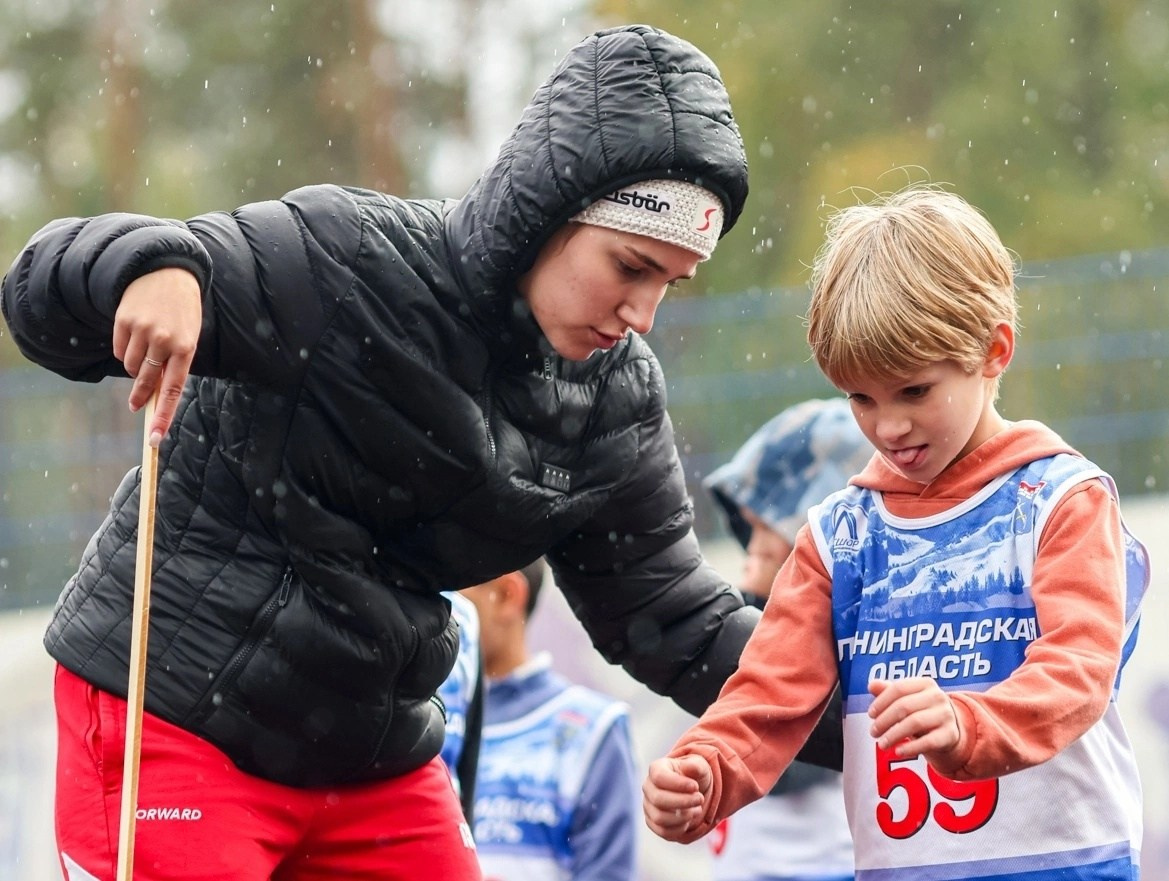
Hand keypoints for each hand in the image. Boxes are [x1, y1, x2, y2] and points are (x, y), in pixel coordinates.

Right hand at [113, 267, 201, 446]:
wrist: (167, 272)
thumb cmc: (183, 311)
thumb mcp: (189, 336)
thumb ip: (176, 363)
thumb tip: (156, 394)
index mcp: (186, 348)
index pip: (173, 390)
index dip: (163, 416)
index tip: (155, 438)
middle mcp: (164, 340)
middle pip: (146, 382)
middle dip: (140, 397)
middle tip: (135, 405)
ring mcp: (143, 330)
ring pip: (131, 367)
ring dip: (135, 366)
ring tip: (146, 349)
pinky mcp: (124, 321)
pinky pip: (119, 350)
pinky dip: (125, 350)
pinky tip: (135, 336)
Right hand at [642, 755, 711, 840]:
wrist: (692, 792)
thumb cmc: (694, 776)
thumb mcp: (700, 766)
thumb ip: (696, 766)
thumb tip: (688, 767)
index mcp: (656, 769)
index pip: (658, 777)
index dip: (678, 784)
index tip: (695, 787)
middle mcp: (648, 787)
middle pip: (658, 799)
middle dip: (683, 802)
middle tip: (700, 799)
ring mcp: (648, 806)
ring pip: (660, 818)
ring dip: (682, 817)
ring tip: (697, 809)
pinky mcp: (653, 822)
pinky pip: (663, 831)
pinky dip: (680, 828)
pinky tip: (689, 819)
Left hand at [868, 677, 960, 762]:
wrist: (948, 729)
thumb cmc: (921, 711)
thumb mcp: (907, 699)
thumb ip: (888, 691)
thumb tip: (872, 684)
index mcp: (925, 683)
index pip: (898, 688)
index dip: (881, 702)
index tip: (871, 714)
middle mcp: (937, 696)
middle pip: (904, 706)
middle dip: (884, 720)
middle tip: (873, 732)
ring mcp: (945, 715)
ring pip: (915, 722)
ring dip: (894, 735)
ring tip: (882, 744)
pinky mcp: (950, 734)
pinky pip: (928, 741)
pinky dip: (911, 747)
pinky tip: (898, 751)